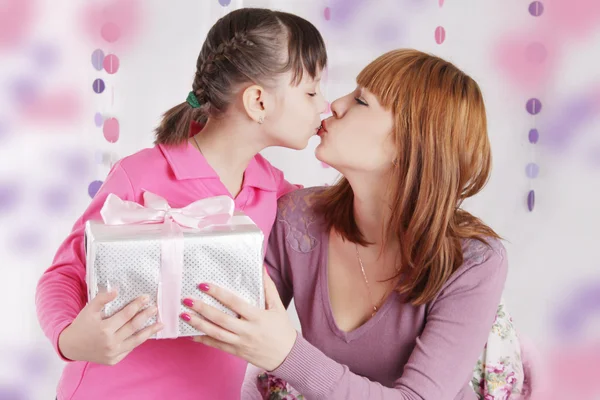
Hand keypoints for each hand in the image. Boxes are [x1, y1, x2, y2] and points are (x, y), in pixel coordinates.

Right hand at [58, 290, 163, 364]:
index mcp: (104, 329)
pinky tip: (146, 334)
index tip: (146, 298)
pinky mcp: (113, 360)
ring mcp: (113, 353)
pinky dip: (138, 341)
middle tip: (155, 308)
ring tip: (160, 324)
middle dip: (146, 316)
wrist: (70, 347)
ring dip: (150, 331)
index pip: (126, 314)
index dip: (137, 305)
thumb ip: (102, 298)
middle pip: (134, 327)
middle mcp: (110, 343)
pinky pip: (129, 349)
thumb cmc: (81, 325)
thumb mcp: (89, 309)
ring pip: (136, 341)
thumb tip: (117, 290)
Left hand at [181, 272, 296, 370]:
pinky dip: (204, 340)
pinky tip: (191, 334)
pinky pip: (217, 346)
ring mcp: (240, 342)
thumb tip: (262, 268)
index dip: (218, 294)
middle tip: (187, 300)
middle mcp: (247, 331)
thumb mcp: (278, 307)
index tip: (204, 285)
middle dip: (202, 309)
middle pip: (221, 319)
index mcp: (257, 317)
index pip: (235, 303)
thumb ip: (268, 288)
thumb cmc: (283, 330)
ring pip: (216, 333)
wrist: (287, 357)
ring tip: (184, 315)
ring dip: (198, 324)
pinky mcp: (236, 352)